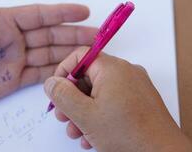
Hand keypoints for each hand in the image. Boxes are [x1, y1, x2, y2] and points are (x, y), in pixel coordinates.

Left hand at [0, 0, 96, 113]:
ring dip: (69, 53)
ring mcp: (15, 60)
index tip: (84, 11)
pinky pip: (39, 75)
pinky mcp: (13, 80)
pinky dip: (56, 73)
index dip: (63, 13)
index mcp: (4, 21)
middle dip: (74, 34)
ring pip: (48, 54)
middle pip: (50, 35)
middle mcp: (14, 39)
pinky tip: (71, 71)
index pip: (40, 15)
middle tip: (97, 36)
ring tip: (91, 54)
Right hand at [44, 47, 191, 151]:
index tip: (56, 91)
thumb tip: (51, 82)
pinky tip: (92, 135)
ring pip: (99, 93)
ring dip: (83, 112)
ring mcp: (135, 87)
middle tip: (63, 117)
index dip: (64, 72)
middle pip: (88, 77)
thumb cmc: (128, 134)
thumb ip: (63, 95)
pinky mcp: (140, 101)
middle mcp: (126, 72)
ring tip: (77, 131)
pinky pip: (113, 101)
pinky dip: (99, 115)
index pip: (80, 56)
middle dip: (71, 99)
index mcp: (112, 68)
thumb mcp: (85, 115)